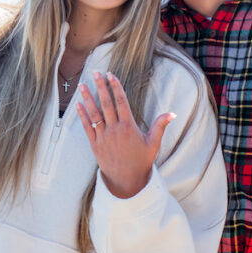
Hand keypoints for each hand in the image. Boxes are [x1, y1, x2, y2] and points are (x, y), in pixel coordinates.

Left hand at [76, 72, 174, 198]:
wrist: (126, 180)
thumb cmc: (141, 161)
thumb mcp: (154, 143)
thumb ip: (160, 126)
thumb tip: (173, 113)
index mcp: (129, 126)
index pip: (121, 101)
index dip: (115, 87)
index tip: (111, 75)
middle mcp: (115, 129)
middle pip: (106, 103)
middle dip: (101, 87)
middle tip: (96, 72)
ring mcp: (103, 136)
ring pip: (94, 113)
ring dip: (88, 98)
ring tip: (82, 85)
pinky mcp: (95, 144)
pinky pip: (87, 127)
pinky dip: (82, 115)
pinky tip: (78, 104)